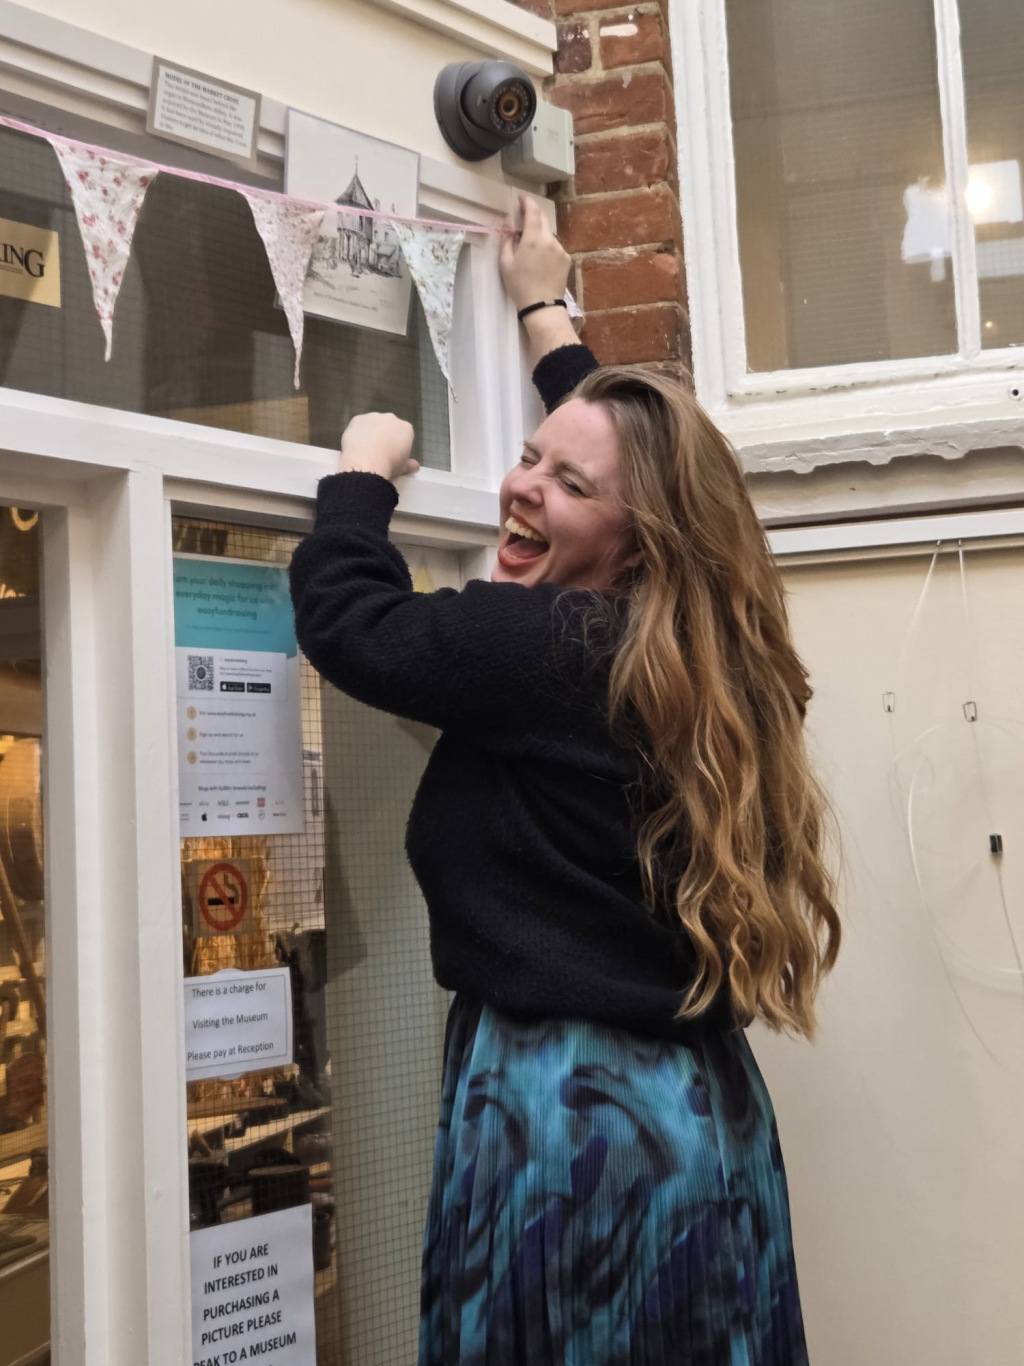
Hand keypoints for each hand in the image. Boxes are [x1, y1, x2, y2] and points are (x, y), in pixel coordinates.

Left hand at [339, 413, 418, 481]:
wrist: (366, 463)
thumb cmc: (389, 465)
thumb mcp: (403, 468)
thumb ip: (409, 464)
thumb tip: (415, 466)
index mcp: (406, 428)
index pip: (404, 434)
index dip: (399, 444)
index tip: (394, 454)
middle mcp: (391, 418)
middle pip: (389, 426)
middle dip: (385, 436)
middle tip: (379, 452)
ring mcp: (373, 416)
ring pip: (373, 424)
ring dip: (371, 433)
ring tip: (365, 449)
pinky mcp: (357, 418)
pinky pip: (359, 425)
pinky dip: (357, 432)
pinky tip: (355, 445)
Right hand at [500, 193, 570, 311]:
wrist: (542, 306)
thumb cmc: (520, 286)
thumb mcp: (506, 264)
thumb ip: (507, 242)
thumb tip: (509, 229)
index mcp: (532, 238)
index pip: (532, 211)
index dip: (527, 201)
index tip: (522, 199)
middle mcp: (549, 239)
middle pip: (543, 219)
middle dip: (534, 215)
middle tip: (524, 218)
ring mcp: (560, 249)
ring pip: (549, 234)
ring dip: (540, 234)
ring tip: (531, 248)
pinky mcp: (567, 259)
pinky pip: (555, 247)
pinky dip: (548, 248)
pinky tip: (542, 261)